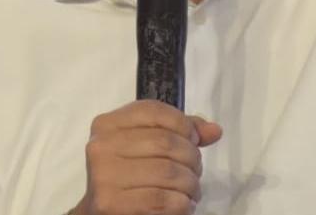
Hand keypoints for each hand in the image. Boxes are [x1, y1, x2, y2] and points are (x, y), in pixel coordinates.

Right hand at [70, 100, 223, 214]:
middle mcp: (102, 146)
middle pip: (166, 142)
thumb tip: (214, 131)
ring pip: (168, 172)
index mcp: (107, 125)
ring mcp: (104, 176)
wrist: (102, 214)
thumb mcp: (147, 148)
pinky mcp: (111, 203)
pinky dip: (182, 204)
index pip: (154, 111)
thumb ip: (178, 133)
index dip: (183, 124)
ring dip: (191, 184)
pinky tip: (182, 204)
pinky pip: (163, 199)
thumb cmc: (129, 177)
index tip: (194, 140)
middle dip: (192, 158)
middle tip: (195, 172)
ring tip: (191, 191)